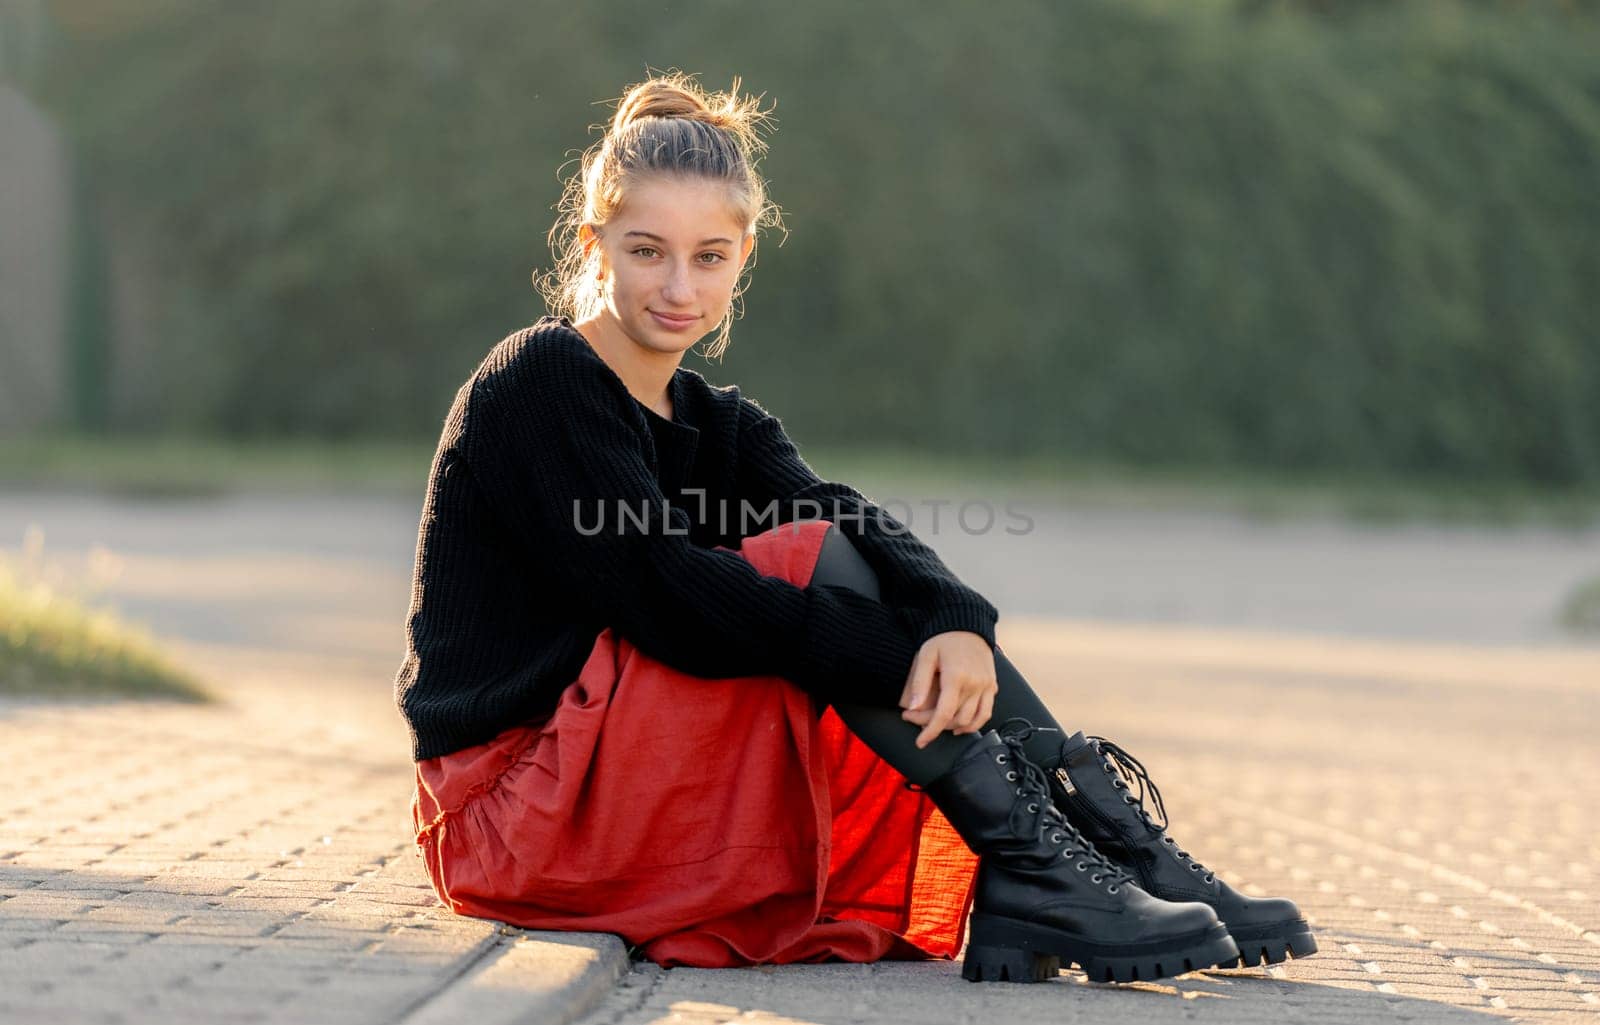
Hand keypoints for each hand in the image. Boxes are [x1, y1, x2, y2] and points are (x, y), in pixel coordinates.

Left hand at [899, 630, 997, 748]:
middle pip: (955, 719)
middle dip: (933, 725)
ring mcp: (986, 686)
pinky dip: (973, 724)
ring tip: (935, 722)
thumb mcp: (925, 656)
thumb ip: (920, 683)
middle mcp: (975, 684)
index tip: (920, 742)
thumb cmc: (943, 639)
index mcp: (956, 677)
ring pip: (971, 721)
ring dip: (952, 728)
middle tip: (916, 718)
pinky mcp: (992, 686)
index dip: (930, 731)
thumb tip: (912, 707)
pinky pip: (986, 713)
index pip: (944, 714)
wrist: (967, 625)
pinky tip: (958, 725)